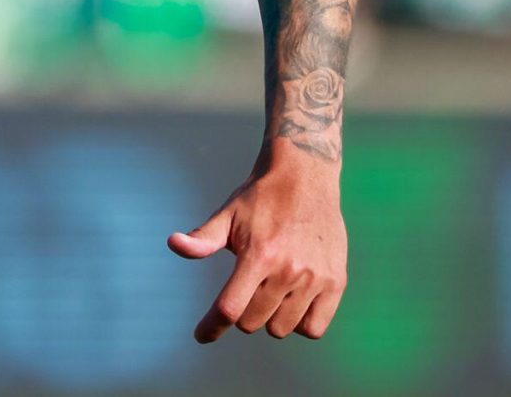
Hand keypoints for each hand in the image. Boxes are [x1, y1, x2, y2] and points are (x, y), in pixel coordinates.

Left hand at [169, 152, 346, 343]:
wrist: (306, 176)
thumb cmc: (260, 198)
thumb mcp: (228, 214)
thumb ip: (203, 238)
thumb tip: (174, 244)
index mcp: (259, 255)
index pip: (229, 308)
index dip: (211, 327)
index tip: (201, 336)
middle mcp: (288, 270)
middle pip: (252, 321)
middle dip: (242, 310)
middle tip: (247, 287)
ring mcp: (314, 278)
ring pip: (282, 328)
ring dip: (271, 317)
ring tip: (272, 290)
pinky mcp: (336, 282)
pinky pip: (314, 328)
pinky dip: (301, 323)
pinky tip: (294, 301)